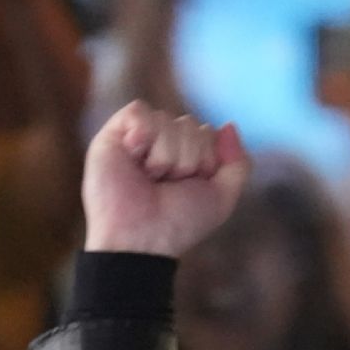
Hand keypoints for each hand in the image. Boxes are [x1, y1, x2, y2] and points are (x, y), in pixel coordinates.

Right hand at [83, 101, 250, 257]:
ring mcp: (137, 138)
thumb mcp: (221, 198)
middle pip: (189, 124)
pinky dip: (143, 137)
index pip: (207, 133)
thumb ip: (237, 164)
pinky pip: (139, 111)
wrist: (143, 238)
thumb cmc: (178, 223)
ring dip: (165, 156)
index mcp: (186, 156)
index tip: (192, 185)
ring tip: (149, 178)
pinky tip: (135, 159)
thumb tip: (229, 125)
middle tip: (167, 184)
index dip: (206, 159)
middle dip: (187, 159)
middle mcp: (162, 144)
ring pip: (166, 119)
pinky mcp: (113, 134)